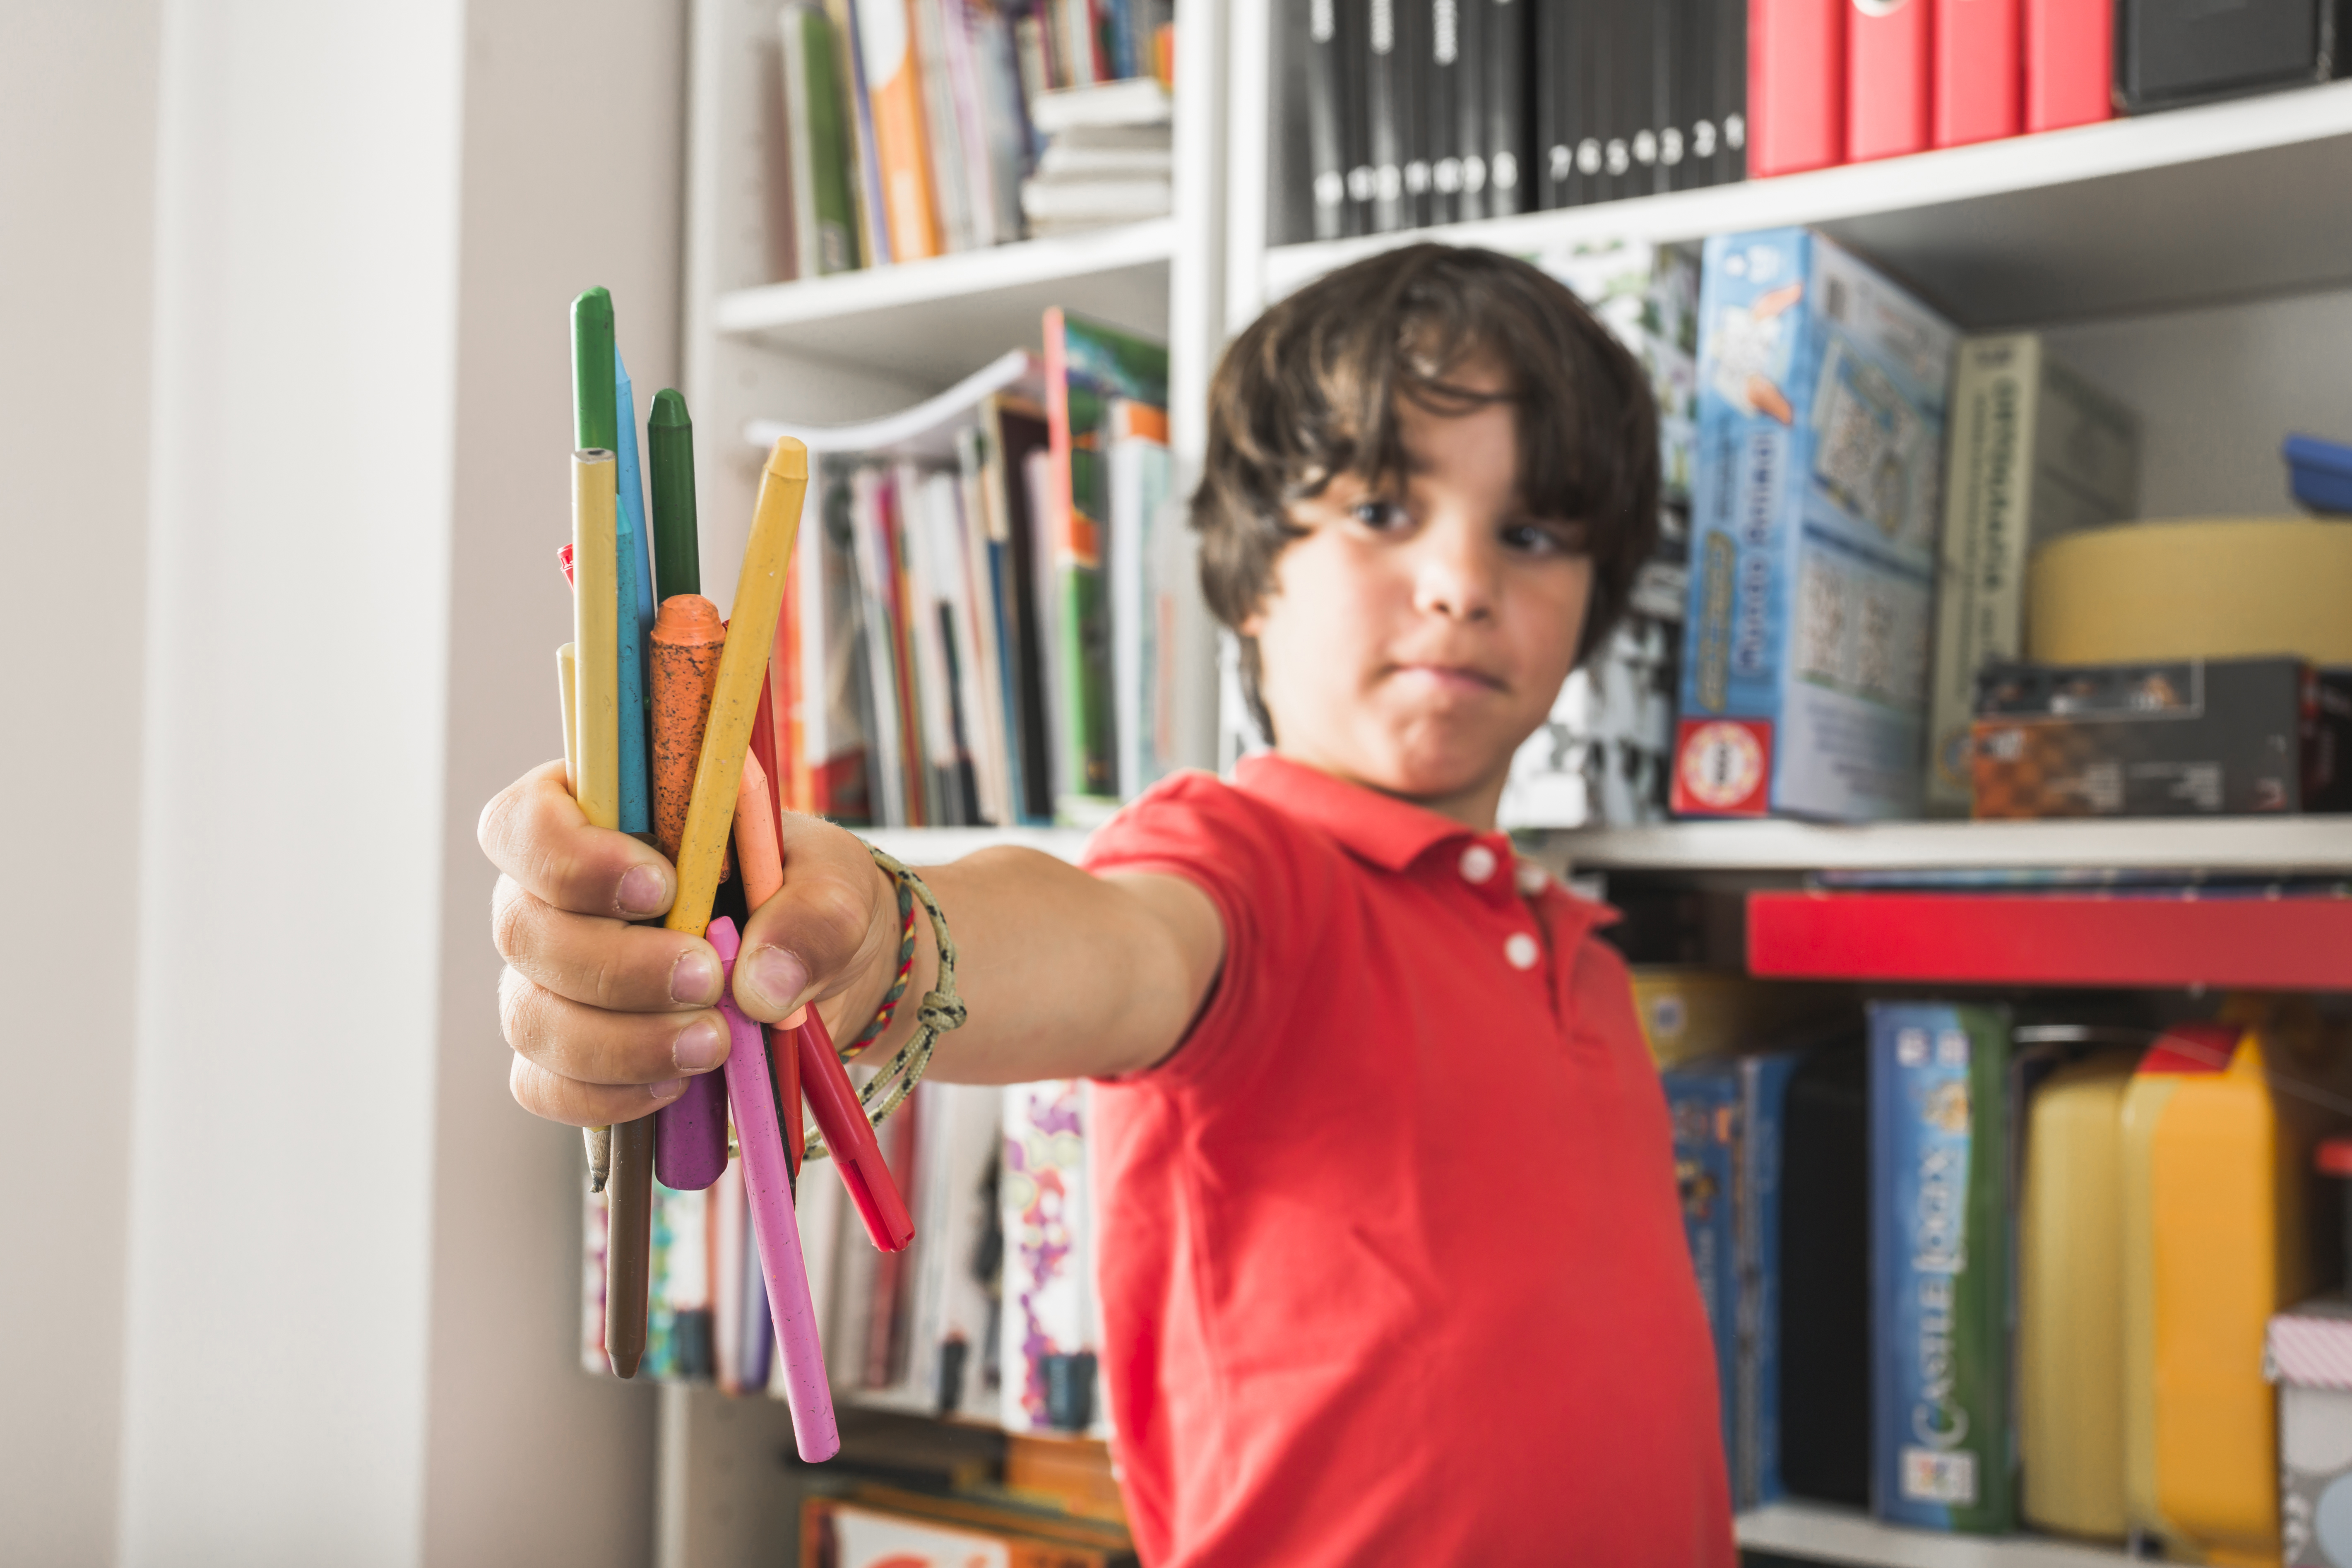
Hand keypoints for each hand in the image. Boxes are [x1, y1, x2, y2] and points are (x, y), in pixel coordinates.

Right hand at [479, 761, 902, 1126]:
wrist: (820, 973)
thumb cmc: (805, 898)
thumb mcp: (836, 885)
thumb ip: (813, 916)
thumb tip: (761, 985)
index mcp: (597, 819)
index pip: (525, 823)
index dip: (574, 858)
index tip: (661, 886)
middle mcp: (550, 897)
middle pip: (522, 930)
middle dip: (617, 967)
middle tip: (708, 979)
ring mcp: (548, 980)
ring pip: (531, 1016)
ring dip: (619, 1042)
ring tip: (713, 1044)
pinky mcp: (565, 1054)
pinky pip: (544, 1086)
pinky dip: (609, 1095)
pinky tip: (677, 1085)